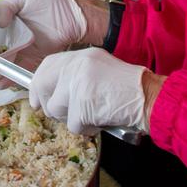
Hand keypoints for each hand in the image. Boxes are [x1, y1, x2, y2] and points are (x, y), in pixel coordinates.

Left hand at [30, 48, 149, 135]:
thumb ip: (76, 77)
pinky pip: (73, 126)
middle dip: (48, 105)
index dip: (37, 83)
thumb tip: (50, 94)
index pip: (48, 65)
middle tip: (62, 114)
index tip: (36, 99)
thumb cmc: (128, 90)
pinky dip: (86, 130)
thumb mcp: (100, 71)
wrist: (149, 97)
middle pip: (43, 86)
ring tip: (91, 115)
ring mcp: (78, 84)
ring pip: (55, 109)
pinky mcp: (83, 104)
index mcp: (82, 56)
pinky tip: (100, 121)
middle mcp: (77, 66)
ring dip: (71, 119)